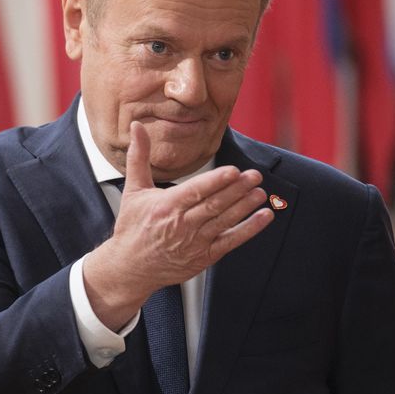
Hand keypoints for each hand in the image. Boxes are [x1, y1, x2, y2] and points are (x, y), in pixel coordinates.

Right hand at [83, 121, 274, 329]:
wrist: (130, 267)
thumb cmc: (132, 227)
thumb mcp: (132, 190)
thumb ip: (138, 156)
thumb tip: (137, 126)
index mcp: (166, 206)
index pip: (196, 191)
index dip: (217, 181)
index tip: (234, 171)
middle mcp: (182, 225)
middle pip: (215, 205)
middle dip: (237, 190)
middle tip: (255, 176)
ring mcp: (195, 242)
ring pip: (225, 221)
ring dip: (245, 206)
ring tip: (260, 192)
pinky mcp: (204, 256)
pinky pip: (231, 241)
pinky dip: (249, 229)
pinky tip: (263, 216)